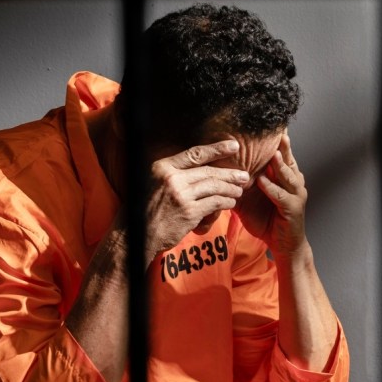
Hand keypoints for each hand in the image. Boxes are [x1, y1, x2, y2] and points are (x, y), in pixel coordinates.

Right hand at [143, 140, 250, 263]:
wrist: (138, 234)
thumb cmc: (147, 210)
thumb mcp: (154, 183)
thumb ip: (175, 174)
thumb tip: (201, 169)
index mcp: (163, 166)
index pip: (195, 154)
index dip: (217, 149)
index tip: (234, 146)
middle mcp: (171, 178)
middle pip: (208, 172)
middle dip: (230, 174)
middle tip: (244, 176)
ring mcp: (180, 195)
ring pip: (214, 187)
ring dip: (230, 189)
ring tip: (239, 191)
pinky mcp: (188, 212)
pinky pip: (214, 203)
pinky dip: (225, 203)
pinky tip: (231, 203)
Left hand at [237, 133, 308, 260]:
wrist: (283, 245)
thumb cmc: (268, 221)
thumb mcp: (249, 201)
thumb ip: (238, 186)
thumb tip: (217, 175)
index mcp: (285, 179)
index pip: (282, 156)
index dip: (278, 143)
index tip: (272, 127)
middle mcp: (294, 184)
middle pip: (289, 161)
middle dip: (284, 147)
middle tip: (278, 132)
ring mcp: (296, 196)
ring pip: (288, 177)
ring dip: (280, 166)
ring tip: (272, 154)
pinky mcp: (293, 210)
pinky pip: (281, 196)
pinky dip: (272, 188)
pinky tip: (262, 181)